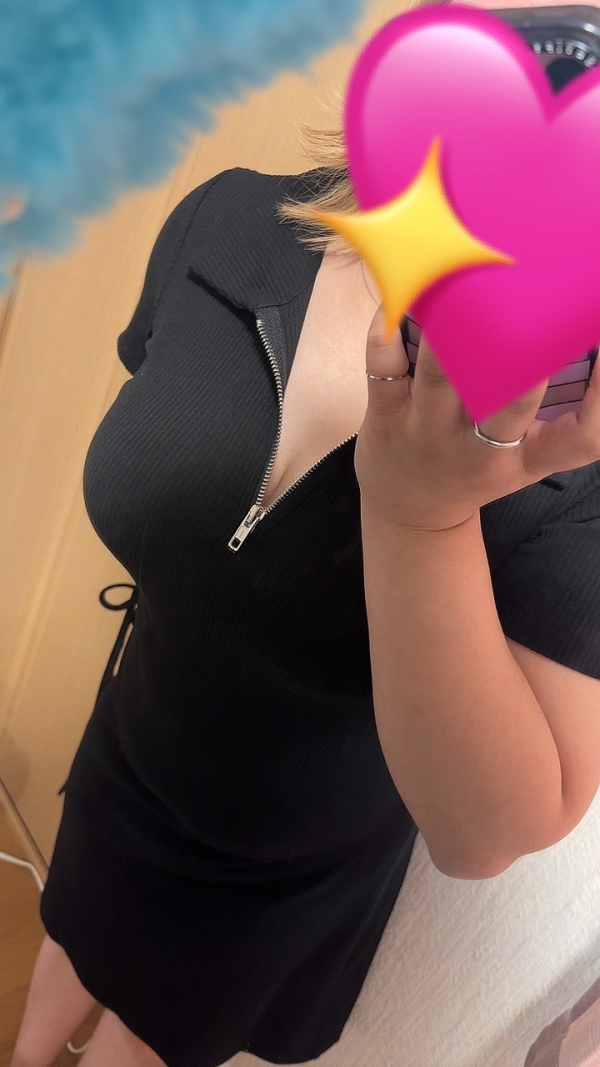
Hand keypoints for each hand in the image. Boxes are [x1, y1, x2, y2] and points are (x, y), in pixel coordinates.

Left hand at [354, 303, 599, 532]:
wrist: (412, 512)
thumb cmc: (479, 467)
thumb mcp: (528, 457)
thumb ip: (562, 411)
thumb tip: (583, 336)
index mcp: (528, 458)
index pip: (585, 439)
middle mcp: (481, 450)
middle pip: (513, 404)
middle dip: (528, 356)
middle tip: (536, 298)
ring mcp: (429, 433)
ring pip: (443, 375)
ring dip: (454, 325)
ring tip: (467, 273)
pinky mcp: (386, 417)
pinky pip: (383, 365)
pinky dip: (388, 326)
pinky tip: (404, 291)